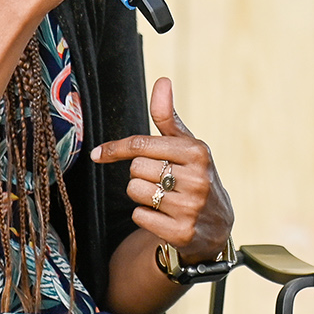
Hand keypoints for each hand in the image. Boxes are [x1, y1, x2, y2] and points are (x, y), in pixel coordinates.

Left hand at [90, 78, 233, 262]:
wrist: (217, 224)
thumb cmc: (194, 176)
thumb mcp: (186, 146)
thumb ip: (168, 117)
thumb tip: (162, 81)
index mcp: (196, 152)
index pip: (142, 145)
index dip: (115, 148)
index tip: (97, 154)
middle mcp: (197, 178)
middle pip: (136, 169)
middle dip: (141, 174)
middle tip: (160, 180)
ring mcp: (190, 207)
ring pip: (136, 192)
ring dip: (141, 196)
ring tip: (163, 198)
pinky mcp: (182, 232)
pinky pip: (139, 217)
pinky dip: (145, 217)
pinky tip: (164, 216)